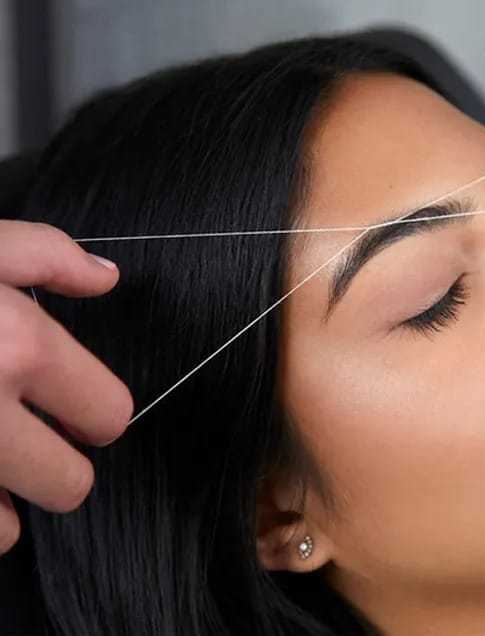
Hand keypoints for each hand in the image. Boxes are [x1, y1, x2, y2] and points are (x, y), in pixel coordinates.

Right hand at [0, 220, 132, 554]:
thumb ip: (49, 257)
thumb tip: (108, 278)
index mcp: (21, 349)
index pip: (110, 415)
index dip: (96, 411)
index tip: (75, 403)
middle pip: (72, 484)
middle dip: (61, 464)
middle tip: (35, 437)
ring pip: (6, 529)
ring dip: (5, 501)